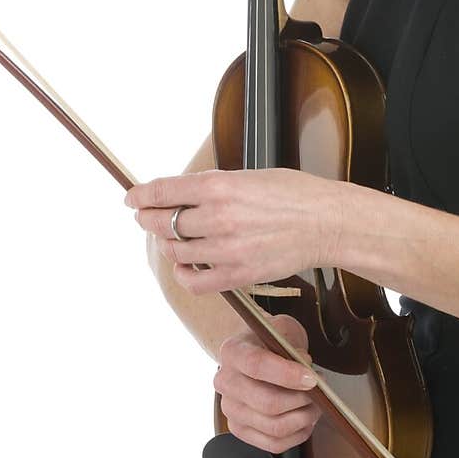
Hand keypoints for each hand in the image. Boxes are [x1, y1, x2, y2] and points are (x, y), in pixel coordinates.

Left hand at [124, 167, 343, 294]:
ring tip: (171, 239)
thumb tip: (180, 194)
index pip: (163, 192)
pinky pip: (195, 281)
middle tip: (146, 218)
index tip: (131, 199)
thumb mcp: (249, 176)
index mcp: (220, 185)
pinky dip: (184, 273)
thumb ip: (212, 186)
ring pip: (175, 251)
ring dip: (167, 245)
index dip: (140, 196)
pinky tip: (186, 265)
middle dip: (149, 220)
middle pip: (162, 222)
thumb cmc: (294, 194)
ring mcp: (227, 249)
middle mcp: (218, 217)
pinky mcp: (238, 274)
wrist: (327, 223)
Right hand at [213, 315, 320, 453]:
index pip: (257, 365)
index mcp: (232, 352)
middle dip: (302, 400)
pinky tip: (306, 420)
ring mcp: (230, 409)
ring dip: (304, 418)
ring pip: (274, 426)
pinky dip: (297, 435)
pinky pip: (274, 444)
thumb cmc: (267, 341)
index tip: (313, 378)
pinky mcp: (239, 429)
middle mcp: (225, 382)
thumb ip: (291, 342)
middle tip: (321, 392)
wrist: (250, 352)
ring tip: (316, 405)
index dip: (287, 374)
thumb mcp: (281, 329)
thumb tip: (303, 363)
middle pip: (267, 403)